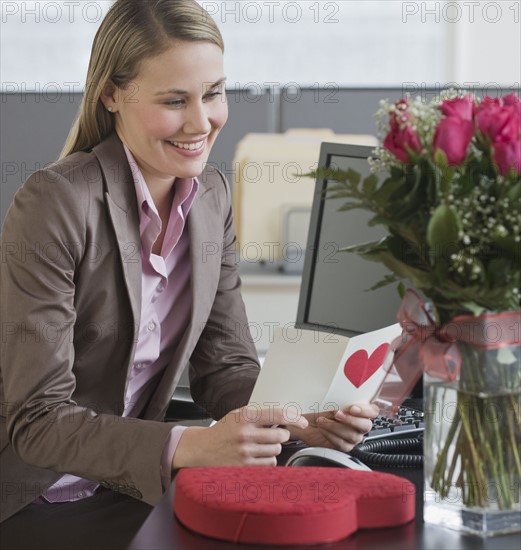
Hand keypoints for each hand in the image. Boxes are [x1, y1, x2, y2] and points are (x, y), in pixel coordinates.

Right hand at [172, 406, 307, 468]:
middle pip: (281, 435)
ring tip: (259, 444)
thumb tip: (285, 418)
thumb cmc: (223, 430)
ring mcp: (245, 452)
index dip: (295, 417)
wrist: (202, 449)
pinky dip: (267, 460)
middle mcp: (246, 434)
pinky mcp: (245, 467)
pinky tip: (256, 455)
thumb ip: (260, 415)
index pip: (277, 414)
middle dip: (282, 434)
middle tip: (274, 433)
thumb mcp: (238, 414)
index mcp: (245, 416)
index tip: (303, 421)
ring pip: (276, 450)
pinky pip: (270, 464)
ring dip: (272, 447)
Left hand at [287, 403, 378, 452]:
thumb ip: (341, 401)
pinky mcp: (344, 446)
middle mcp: (359, 425)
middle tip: (337, 414)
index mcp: (360, 410)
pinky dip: (331, 435)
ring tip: (322, 420)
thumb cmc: (319, 408)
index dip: (365, 410)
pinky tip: (323, 429)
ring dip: (336, 427)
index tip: (353, 408)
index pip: (373, 411)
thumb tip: (343, 402)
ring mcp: (353, 437)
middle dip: (351, 420)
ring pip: (353, 435)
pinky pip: (342, 444)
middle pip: (366, 425)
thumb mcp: (330, 401)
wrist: (306, 420)